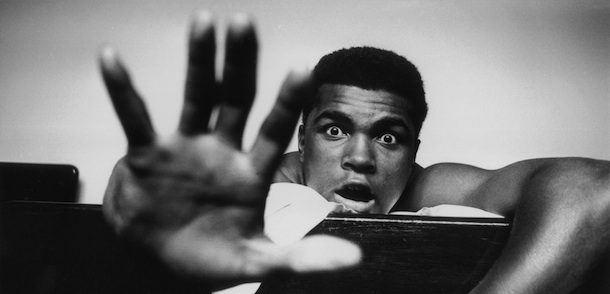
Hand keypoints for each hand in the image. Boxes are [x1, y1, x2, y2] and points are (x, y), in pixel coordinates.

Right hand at [99, 11, 360, 285]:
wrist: (160, 265)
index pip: (274, 130)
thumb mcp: (257, 261)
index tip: (302, 69)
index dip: (287, 102)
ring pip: (194, 97)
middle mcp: (221, 151)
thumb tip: (355, 259)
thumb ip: (302, 257)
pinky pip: (134, 117)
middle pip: (235, 99)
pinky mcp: (146, 155)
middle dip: (240, 63)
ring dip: (199, 61)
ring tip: (203, 22)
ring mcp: (184, 148)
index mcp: (251, 173)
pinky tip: (111, 58)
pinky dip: (122, 90)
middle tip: (244, 23)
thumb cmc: (212, 259)